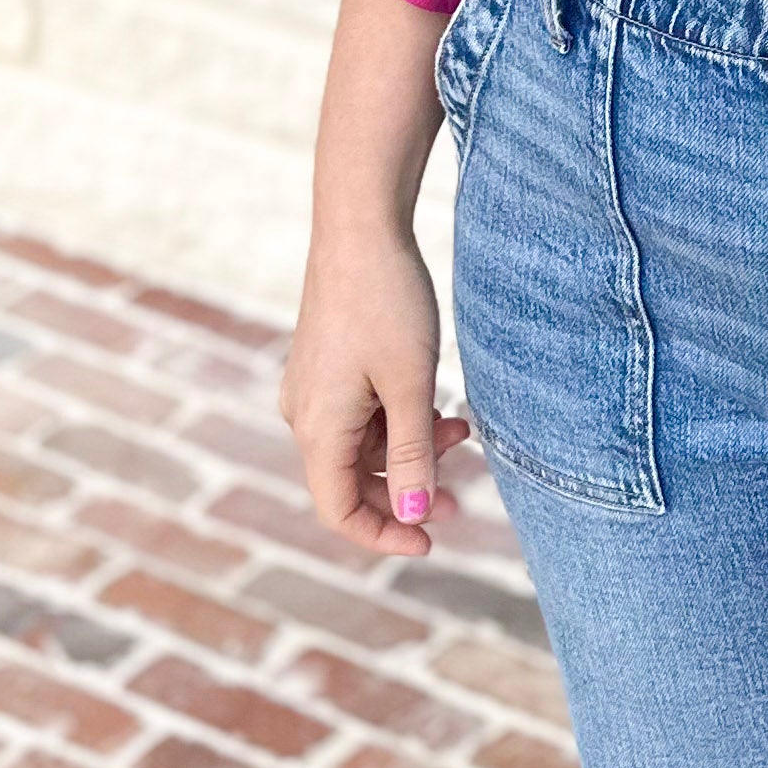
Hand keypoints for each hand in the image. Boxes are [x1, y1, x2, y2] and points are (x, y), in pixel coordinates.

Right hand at [281, 228, 472, 558]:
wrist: (360, 227)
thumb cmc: (386, 303)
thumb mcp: (410, 384)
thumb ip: (412, 453)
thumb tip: (413, 512)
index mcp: (316, 428)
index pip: (340, 509)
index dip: (384, 534)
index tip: (432, 541)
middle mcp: (304, 414)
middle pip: (352, 480)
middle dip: (407, 490)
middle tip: (464, 494)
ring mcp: (312, 387)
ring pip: (362, 444)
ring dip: (410, 448)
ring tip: (463, 428)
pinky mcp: (326, 364)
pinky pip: (360, 412)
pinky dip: (398, 418)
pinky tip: (437, 401)